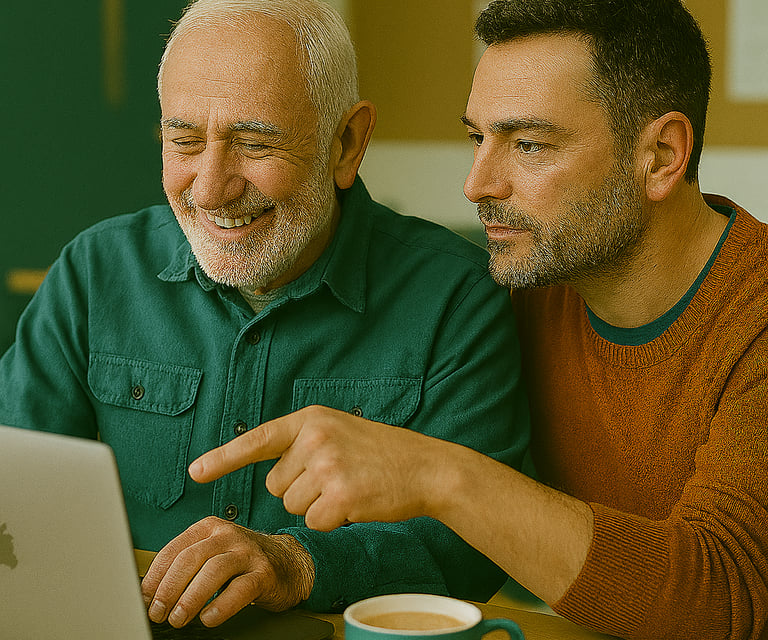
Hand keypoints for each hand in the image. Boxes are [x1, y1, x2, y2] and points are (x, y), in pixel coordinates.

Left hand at [141, 517, 314, 627]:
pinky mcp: (264, 573)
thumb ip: (188, 564)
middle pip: (191, 558)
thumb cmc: (243, 561)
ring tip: (178, 618)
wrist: (289, 562)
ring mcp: (248, 553)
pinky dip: (220, 606)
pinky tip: (208, 618)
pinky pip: (240, 589)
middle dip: (169, 588)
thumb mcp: (214, 552)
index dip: (156, 576)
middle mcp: (229, 535)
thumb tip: (151, 593)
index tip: (145, 598)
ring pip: (214, 571)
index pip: (175, 548)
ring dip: (190, 597)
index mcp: (210, 527)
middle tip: (158, 612)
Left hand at [189, 405, 456, 530]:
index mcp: (311, 420)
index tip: (196, 472)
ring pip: (292, 506)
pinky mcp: (340, 496)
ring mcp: (327, 466)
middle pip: (275, 485)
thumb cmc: (381, 453)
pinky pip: (314, 522)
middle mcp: (315, 438)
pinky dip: (333, 520)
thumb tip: (270, 474)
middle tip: (338, 476)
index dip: (223, 458)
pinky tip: (356, 502)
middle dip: (300, 489)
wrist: (425, 467)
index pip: (258, 440)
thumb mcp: (339, 431)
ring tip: (349, 487)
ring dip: (317, 506)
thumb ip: (303, 444)